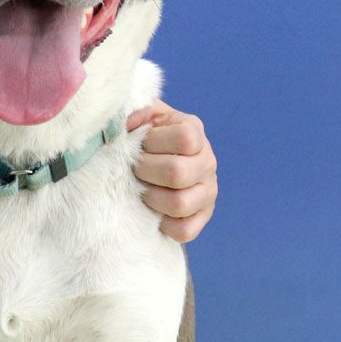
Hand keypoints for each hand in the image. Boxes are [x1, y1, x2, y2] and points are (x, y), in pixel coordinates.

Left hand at [127, 100, 217, 242]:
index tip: (140, 144)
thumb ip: (137, 111)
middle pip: (177, 173)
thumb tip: (131, 121)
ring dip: (152, 198)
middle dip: (145, 172)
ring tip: (142, 190)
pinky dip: (164, 225)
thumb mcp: (142, 115)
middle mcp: (207, 161)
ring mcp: (208, 191)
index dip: (154, 143)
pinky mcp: (203, 216)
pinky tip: (154, 213)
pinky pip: (185, 230)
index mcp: (194, 132)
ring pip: (180, 204)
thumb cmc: (145, 136)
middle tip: (135, 170)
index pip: (184, 139)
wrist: (154, 160)